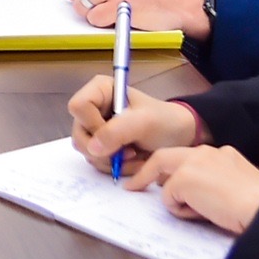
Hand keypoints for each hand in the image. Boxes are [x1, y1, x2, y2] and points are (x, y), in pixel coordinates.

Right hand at [67, 74, 199, 173]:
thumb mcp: (144, 122)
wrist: (179, 137)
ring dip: (111, 161)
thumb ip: (117, 131)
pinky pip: (96, 161)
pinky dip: (114, 167)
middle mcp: (93, 108)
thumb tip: (92, 148)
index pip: (78, 107)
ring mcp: (95, 128)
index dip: (93, 125)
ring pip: (86, 151)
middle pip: (79, 134)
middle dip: (104, 150)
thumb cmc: (164, 121)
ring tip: (136, 158)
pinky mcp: (101, 145)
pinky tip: (133, 162)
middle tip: (129, 153)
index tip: (118, 134)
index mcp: (100, 90)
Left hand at [127, 145, 258, 233]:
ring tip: (198, 212)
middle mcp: (205, 152)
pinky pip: (168, 198)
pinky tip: (202, 213)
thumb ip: (217, 183)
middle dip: (147, 172)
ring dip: (174, 198)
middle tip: (134, 186)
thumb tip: (199, 195)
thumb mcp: (238, 186)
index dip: (175, 170)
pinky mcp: (183, 178)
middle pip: (165, 157)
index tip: (165, 180)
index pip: (189, 158)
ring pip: (165, 177)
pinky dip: (180, 210)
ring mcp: (192, 163)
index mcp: (222, 153)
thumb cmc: (258, 206)